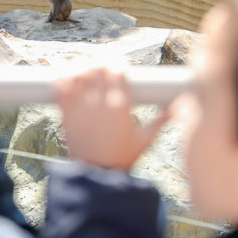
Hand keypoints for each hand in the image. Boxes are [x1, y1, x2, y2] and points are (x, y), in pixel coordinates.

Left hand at [54, 67, 169, 170]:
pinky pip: (60, 88)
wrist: (96, 175)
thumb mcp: (145, 140)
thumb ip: (160, 121)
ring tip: (85, 69)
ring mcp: (80, 108)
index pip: (118, 71)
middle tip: (102, 65)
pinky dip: (62, 79)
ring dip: (81, 67)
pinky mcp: (66, 114)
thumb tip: (176, 108)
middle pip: (97, 68)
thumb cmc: (123, 158)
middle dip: (101, 62)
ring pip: (77, 74)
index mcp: (120, 106)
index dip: (119, 63)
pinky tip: (67, 78)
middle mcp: (100, 103)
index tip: (120, 65)